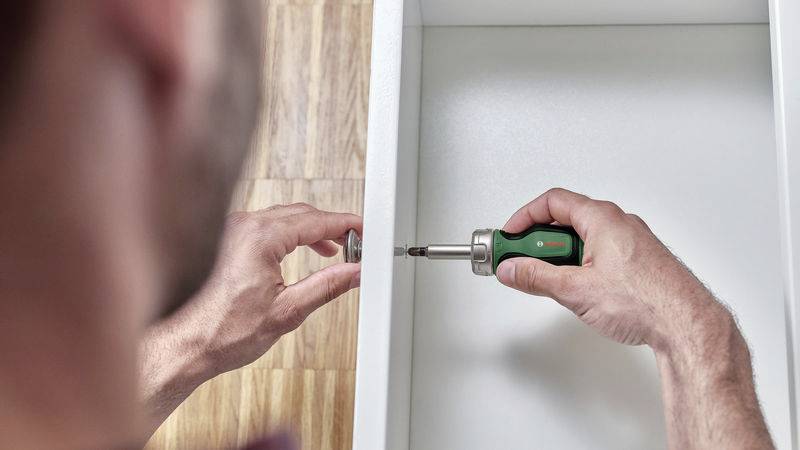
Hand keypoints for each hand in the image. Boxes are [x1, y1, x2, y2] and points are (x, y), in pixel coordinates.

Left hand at [139, 203, 360, 434]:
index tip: (363, 231)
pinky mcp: (221, 239)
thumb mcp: (287, 311)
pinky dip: (287, 234)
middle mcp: (242, 226)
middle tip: (354, 244)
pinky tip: (297, 250)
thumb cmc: (221, 332)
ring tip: (331, 249)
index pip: (315, 220)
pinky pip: (263, 225)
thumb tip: (354, 273)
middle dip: (330, 227)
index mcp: (259, 238)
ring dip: (309, 230)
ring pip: (281, 217)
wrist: (183, 346)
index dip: (346, 224)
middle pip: (300, 213)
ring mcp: (229, 230)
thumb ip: (327, 286)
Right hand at [497, 188, 772, 449]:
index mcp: (602, 218)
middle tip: (522, 263)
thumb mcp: (575, 290)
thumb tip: (513, 269)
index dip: (525, 217)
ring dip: (560, 257)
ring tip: (551, 282)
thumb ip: (536, 277)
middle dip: (539, 242)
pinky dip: (580, 265)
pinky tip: (578, 289)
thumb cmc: (647, 301)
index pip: (553, 202)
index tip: (510, 236)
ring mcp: (631, 242)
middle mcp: (619, 223)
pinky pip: (599, 253)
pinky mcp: (638, 262)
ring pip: (583, 239)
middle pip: (566, 220)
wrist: (687, 324)